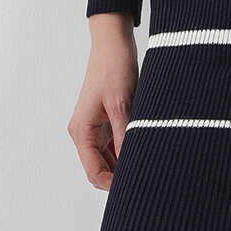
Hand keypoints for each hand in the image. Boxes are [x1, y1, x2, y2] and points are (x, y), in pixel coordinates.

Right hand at [68, 15, 138, 190]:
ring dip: (126, 162)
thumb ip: (125, 137)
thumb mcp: (122, 105)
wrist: (114, 43)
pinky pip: (116, 144)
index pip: (94, 172)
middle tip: (147, 177)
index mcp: (81, 131)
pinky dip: (129, 148)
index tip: (136, 186)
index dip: (113, 184)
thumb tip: (131, 166)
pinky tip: (146, 147)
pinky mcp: (107, 121)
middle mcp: (85, 132)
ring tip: (149, 161)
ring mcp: (95, 127)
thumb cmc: (113, 68)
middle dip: (121, 176)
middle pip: (101, 168)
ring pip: (110, 158)